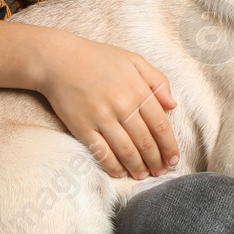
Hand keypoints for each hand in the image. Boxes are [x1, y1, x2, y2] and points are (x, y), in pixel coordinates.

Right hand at [35, 32, 179, 178]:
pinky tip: (121, 172)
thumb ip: (157, 81)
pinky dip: (113, 166)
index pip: (160, 125)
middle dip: (156, 161)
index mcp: (138, 89)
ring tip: (144, 175)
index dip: (169, 145)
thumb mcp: (134, 60)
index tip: (174, 158)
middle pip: (145, 141)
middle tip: (161, 172)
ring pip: (126, 151)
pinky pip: (102, 153)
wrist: (59, 60)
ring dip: (137, 167)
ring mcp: (101, 118)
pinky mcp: (82, 127)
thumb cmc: (99, 58)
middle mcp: (122, 106)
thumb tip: (172, 105)